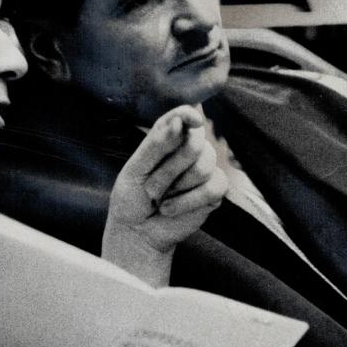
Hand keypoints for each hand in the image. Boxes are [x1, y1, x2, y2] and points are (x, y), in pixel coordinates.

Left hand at [102, 105, 227, 285]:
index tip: (192, 121)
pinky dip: (186, 201)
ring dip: (175, 188)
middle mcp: (190, 149)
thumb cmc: (132, 197)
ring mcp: (204, 169)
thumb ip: (156, 145)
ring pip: (203, 167)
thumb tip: (178, 121)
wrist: (136, 231)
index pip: (184, 115)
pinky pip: (212, 188)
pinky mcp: (214, 191)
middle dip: (169, 169)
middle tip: (151, 187)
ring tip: (160, 199)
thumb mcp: (135, 169)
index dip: (190, 115)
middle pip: (195, 144)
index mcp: (168, 137)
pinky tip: (171, 208)